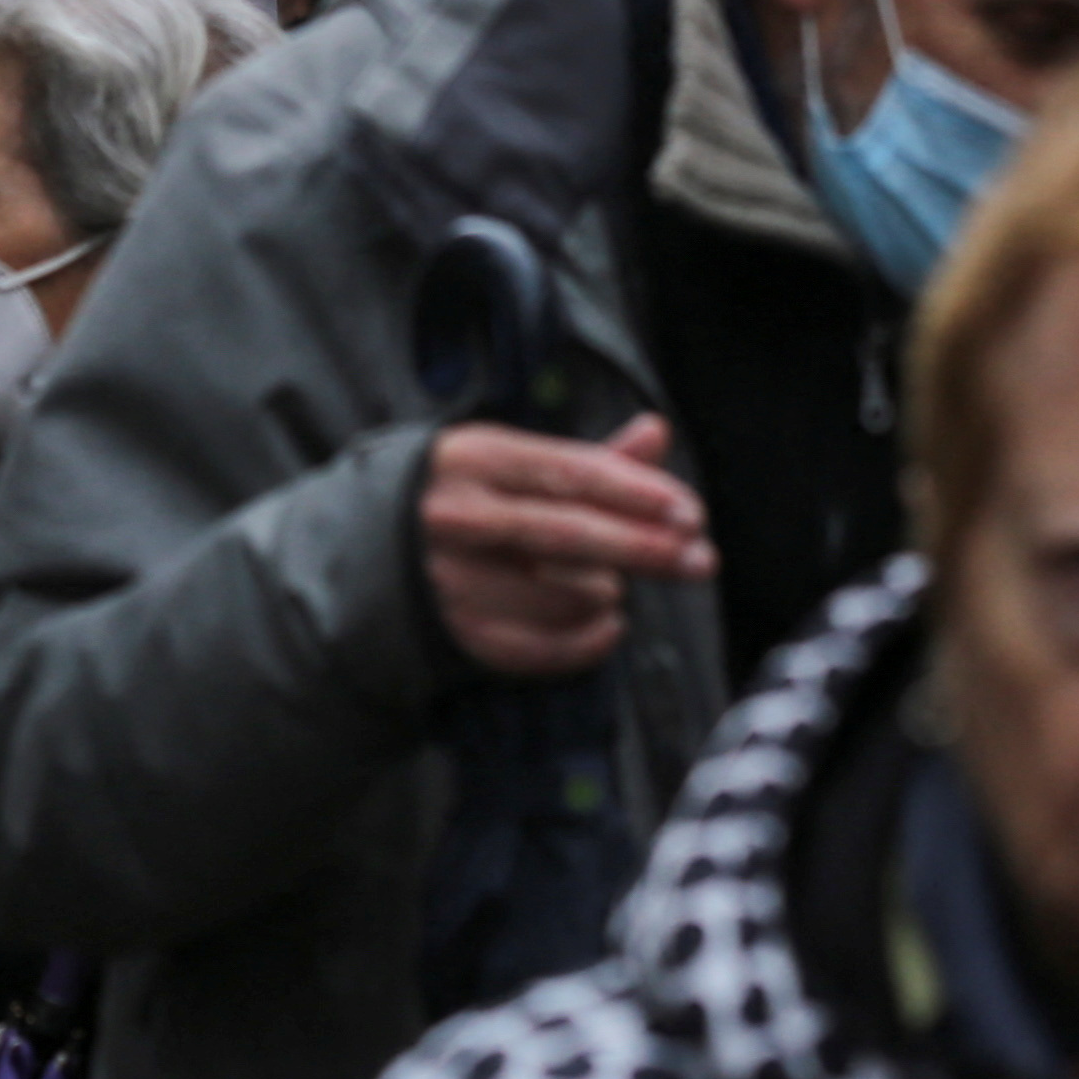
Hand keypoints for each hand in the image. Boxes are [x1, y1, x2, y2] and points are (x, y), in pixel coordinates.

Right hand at [420, 414, 713, 674]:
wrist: (376, 557)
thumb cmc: (474, 500)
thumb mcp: (518, 465)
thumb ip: (592, 459)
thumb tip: (657, 431)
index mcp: (474, 459)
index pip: (570, 472)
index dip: (636, 493)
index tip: (690, 513)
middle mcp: (457, 517)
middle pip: (572, 534)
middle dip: (645, 548)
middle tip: (701, 561)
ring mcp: (455, 580)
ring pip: (572, 594)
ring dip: (611, 592)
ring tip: (609, 582)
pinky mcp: (464, 635)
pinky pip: (557, 647)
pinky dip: (596, 638)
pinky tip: (607, 622)